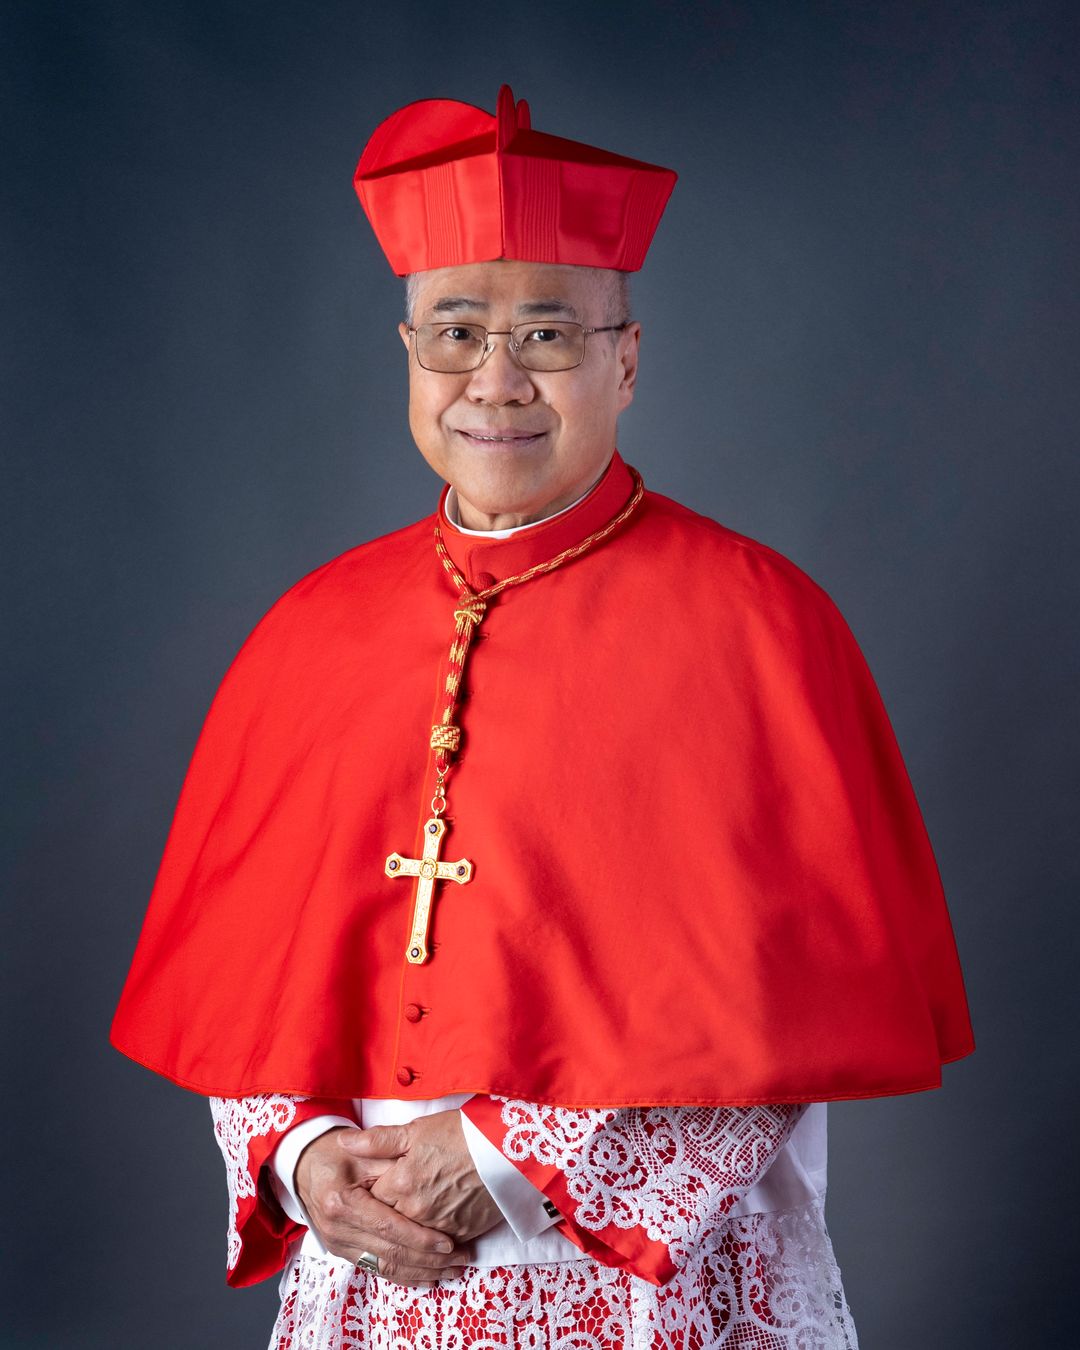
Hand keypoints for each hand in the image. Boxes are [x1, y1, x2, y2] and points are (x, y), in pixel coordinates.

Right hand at [294, 1127, 469, 1286]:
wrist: (305, 1166)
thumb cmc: (336, 1154)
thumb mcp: (363, 1150)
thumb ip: (391, 1163)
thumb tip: (424, 1173)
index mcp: (343, 1202)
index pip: (388, 1228)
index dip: (420, 1238)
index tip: (448, 1243)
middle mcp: (338, 1229)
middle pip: (389, 1253)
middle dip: (428, 1260)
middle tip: (460, 1259)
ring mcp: (339, 1245)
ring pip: (385, 1268)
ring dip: (421, 1272)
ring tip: (452, 1270)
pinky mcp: (343, 1252)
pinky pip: (377, 1269)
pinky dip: (404, 1276)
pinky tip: (427, 1278)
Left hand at [341, 1110, 502, 1243]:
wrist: (505, 1147)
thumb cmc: (460, 1133)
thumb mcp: (416, 1129)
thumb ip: (377, 1140)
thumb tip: (343, 1142)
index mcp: (400, 1184)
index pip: (370, 1200)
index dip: (370, 1194)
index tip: (371, 1189)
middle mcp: (416, 1211)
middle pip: (388, 1224)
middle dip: (384, 1219)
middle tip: (387, 1210)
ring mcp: (439, 1227)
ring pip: (411, 1240)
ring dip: (407, 1236)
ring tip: (410, 1225)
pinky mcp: (462, 1234)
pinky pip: (437, 1246)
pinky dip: (432, 1243)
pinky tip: (433, 1234)